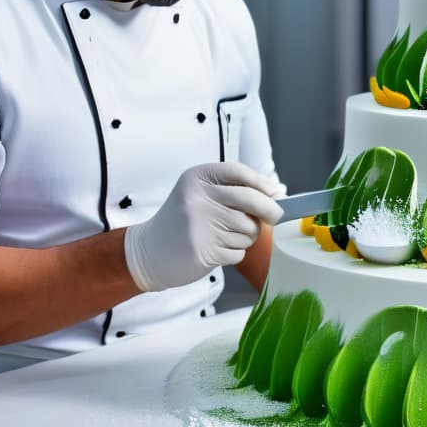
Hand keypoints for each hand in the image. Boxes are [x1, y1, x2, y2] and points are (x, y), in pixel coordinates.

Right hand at [123, 162, 282, 291]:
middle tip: (276, 216)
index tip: (274, 192)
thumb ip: (232, 190)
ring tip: (225, 236)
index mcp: (197, 178)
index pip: (239, 173)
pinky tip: (216, 250)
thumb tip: (276, 193)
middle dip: (270, 210)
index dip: (261, 183)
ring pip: (249, 230)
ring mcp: (201, 226)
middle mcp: (198, 198)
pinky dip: (234, 253)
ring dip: (246, 236)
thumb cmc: (183, 220)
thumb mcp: (199, 194)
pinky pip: (239, 251)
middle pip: (251, 200)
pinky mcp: (204, 251)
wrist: (150, 251)